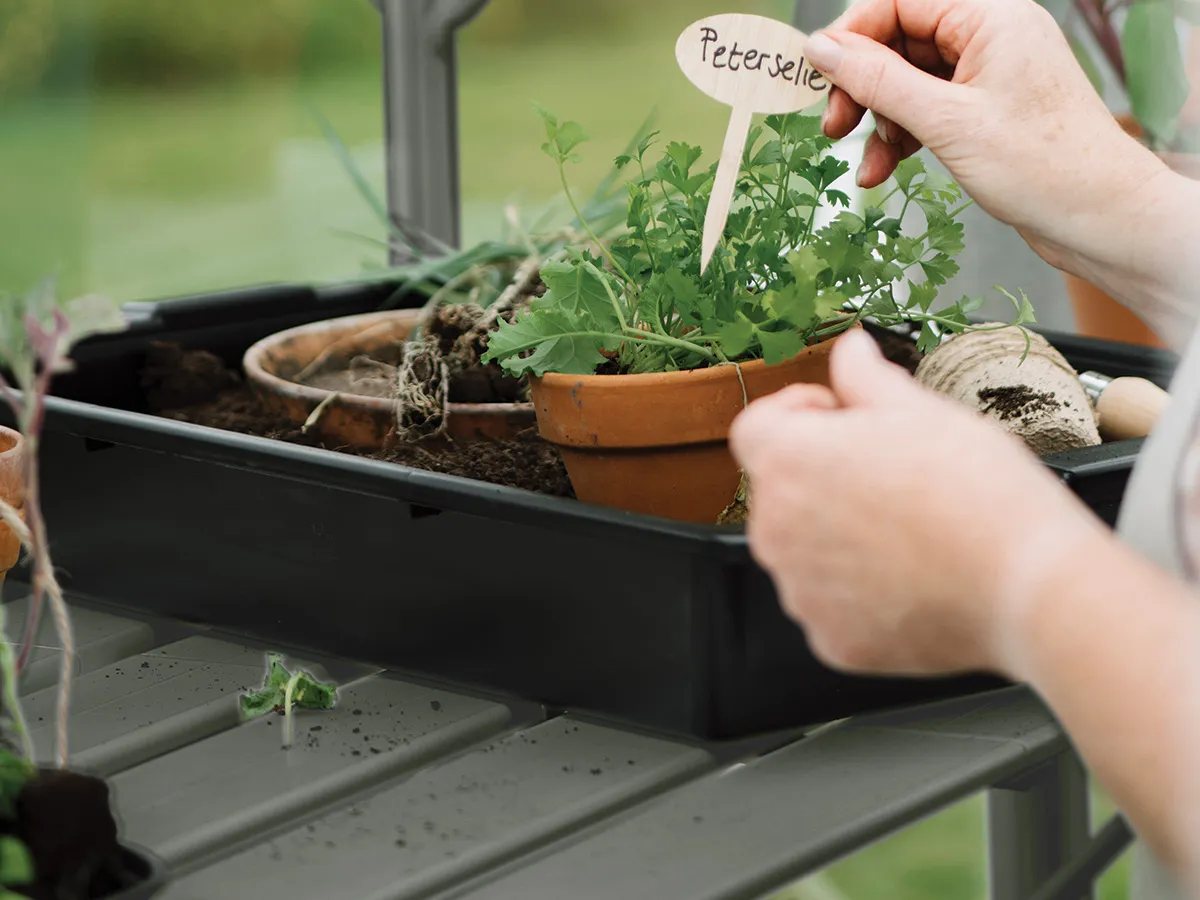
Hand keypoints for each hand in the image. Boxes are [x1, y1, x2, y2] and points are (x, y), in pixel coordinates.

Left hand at [728, 328, 1110, 676]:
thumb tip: (849, 349)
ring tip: (910, 526)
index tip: (839, 417)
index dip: (798, 414)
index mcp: (787, 462)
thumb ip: (864, 375)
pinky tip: (913, 574)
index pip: (756, 427)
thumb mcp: (920, 408)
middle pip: (781, 490)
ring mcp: (800, 591)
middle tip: (891, 472)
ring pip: (805, 549)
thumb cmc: (979, 494)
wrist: (1028, 587)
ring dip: (838, 532)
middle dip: (823, 474)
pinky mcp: (830, 639)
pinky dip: (860, 590)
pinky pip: (831, 603)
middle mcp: (776, 530)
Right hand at [800, 0, 1171, 276]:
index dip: (852, 36)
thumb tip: (821, 49)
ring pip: (910, 83)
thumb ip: (878, 81)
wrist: (1098, 217)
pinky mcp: (987, 111)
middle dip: (863, 87)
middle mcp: (991, 35)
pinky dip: (903, 139)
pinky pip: (929, 111)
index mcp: (990, 16)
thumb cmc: (1040, 166)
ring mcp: (990, 74)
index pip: (898, 2)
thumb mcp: (944, 122)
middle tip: (834, 126)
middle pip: (900, 42)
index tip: (819, 76)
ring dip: (880, 122)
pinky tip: (883, 171)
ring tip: (866, 163)